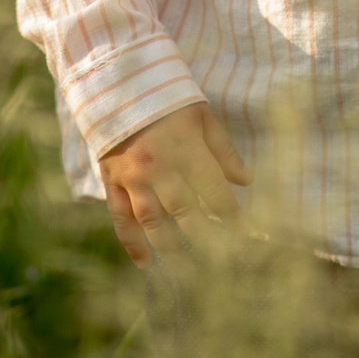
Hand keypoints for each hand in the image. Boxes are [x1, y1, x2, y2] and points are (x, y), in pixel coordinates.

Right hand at [97, 103, 251, 266]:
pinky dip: (131, 242)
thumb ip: (223, 151)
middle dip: (206, 240)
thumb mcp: (201, 116)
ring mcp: (132, 177)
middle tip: (222, 266)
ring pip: (153, 221)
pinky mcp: (111, 181)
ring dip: (171, 250)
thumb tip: (246, 181)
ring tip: (188, 274)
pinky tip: (145, 264)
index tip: (244, 238)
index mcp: (185, 148)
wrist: (116, 83)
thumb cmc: (167, 99)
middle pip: (185, 213)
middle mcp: (158, 167)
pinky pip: (121, 217)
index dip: (231, 217)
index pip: (214, 191)